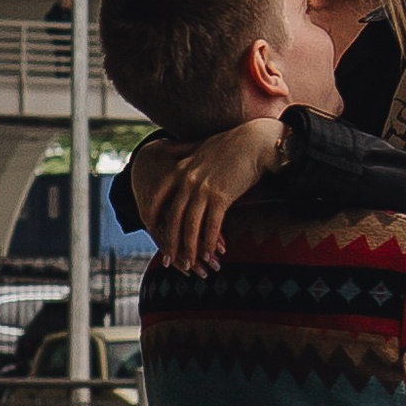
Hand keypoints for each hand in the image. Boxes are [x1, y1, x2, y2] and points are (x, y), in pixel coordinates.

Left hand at [131, 117, 284, 271]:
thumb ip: (187, 159)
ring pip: (190, 225)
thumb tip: (178, 160)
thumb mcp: (202, 149)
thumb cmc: (232, 145)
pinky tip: (211, 254)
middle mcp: (187, 179)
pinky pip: (212, 226)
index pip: (158, 195)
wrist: (254, 141)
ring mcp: (203, 189)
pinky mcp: (221, 197)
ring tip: (189, 263)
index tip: (151, 229)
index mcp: (181, 168)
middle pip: (173, 217)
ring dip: (190, 248)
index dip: (153, 215)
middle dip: (170, 241)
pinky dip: (210, 243)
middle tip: (168, 259)